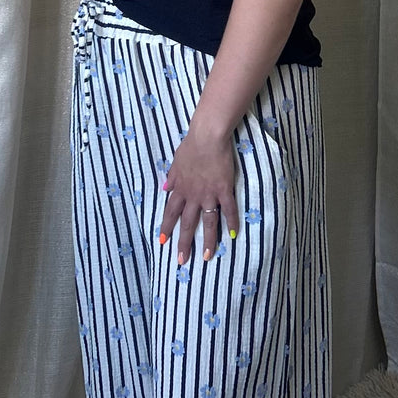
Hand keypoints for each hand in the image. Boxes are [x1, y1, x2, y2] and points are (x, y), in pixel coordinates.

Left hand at [159, 130, 238, 263]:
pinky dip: (232, 222)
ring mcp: (209, 194)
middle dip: (184, 243)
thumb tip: (165, 188)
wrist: (207, 137)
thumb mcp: (176, 162)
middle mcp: (193, 196)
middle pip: (187, 224)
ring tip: (207, 257)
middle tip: (182, 261)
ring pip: (207, 222)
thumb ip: (172, 177)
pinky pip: (228, 210)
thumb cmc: (191, 146)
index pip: (171, 213)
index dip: (167, 228)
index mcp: (180, 189)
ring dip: (207, 241)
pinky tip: (234, 235)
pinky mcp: (224, 190)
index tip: (163, 242)